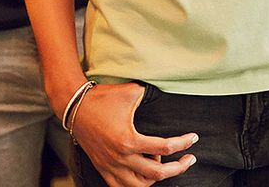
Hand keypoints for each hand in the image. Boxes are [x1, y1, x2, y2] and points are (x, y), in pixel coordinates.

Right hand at [71, 81, 198, 185]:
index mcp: (129, 140)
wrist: (75, 106)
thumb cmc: (103, 97)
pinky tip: (144, 173)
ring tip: (163, 163)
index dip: (183, 143)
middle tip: (189, 159)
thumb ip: (150, 96)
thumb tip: (166, 95)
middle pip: (157, 173)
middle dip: (177, 168)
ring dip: (156, 178)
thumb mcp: (132, 92)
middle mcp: (121, 158)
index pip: (164, 147)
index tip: (194, 139)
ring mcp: (110, 166)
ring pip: (139, 186)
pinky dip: (136, 184)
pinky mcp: (103, 169)